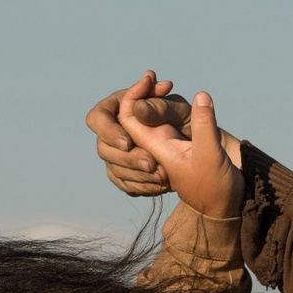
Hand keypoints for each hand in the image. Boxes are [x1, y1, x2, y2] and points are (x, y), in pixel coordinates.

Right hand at [88, 72, 192, 196]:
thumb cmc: (183, 119)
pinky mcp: (125, 173)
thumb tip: (139, 109)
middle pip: (103, 149)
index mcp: (117, 107)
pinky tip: (161, 185)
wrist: (195, 145)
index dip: (108, 132)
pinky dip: (142, 186)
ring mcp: (116, 154)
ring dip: (137, 175)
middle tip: (151, 164)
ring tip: (162, 175)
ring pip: (114, 169)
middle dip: (127, 159)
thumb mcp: (178, 109)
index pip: (97, 118)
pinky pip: (125, 184)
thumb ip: (160, 106)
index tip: (128, 143)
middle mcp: (112, 132)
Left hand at [115, 78, 246, 218]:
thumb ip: (204, 126)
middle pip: (133, 114)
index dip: (133, 95)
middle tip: (155, 78)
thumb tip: (200, 96)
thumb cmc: (215, 186)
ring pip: (146, 117)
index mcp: (155, 147)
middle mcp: (155, 145)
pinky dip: (161, 107)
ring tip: (161, 84)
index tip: (150, 79)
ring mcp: (165, 145)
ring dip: (151, 99)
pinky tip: (167, 96)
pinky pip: (161, 123)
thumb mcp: (211, 154)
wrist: (224, 206)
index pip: (128, 117)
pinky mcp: (177, 146)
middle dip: (140, 93)